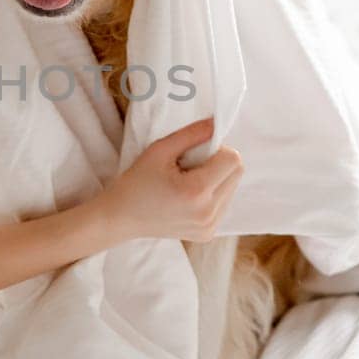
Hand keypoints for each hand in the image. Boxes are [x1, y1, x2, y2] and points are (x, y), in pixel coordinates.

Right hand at [98, 118, 243, 242]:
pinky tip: (188, 198)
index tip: (195, 152)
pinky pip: (224, 204)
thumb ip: (192, 134)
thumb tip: (217, 124)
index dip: (217, 149)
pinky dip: (212, 195)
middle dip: (219, 163)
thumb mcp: (160, 150)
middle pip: (237, 173)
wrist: (121, 218)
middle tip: (191, 165)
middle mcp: (208, 213)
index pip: (233, 160)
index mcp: (196, 191)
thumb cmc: (137, 181)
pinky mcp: (208, 234)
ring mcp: (209, 226)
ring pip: (232, 189)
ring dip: (217, 179)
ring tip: (187, 183)